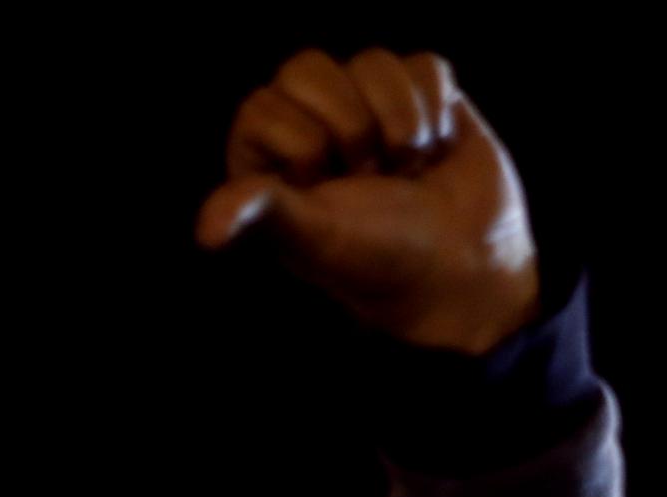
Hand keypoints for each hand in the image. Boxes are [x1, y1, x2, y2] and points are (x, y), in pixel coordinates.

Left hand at [196, 48, 539, 353]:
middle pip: (307, 68)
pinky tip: (434, 151)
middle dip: (349, 128)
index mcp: (261, 155)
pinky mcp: (419, 93)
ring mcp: (363, 102)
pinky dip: (436, 112)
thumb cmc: (375, 256)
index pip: (262, 106)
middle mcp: (304, 121)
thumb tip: (207, 232)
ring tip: (403, 169)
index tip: (326, 189)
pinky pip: (423, 66)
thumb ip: (260, 213)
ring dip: (398, 125)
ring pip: (371, 62)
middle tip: (367, 176)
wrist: (459, 264)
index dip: (305, 147)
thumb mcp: (312, 235)